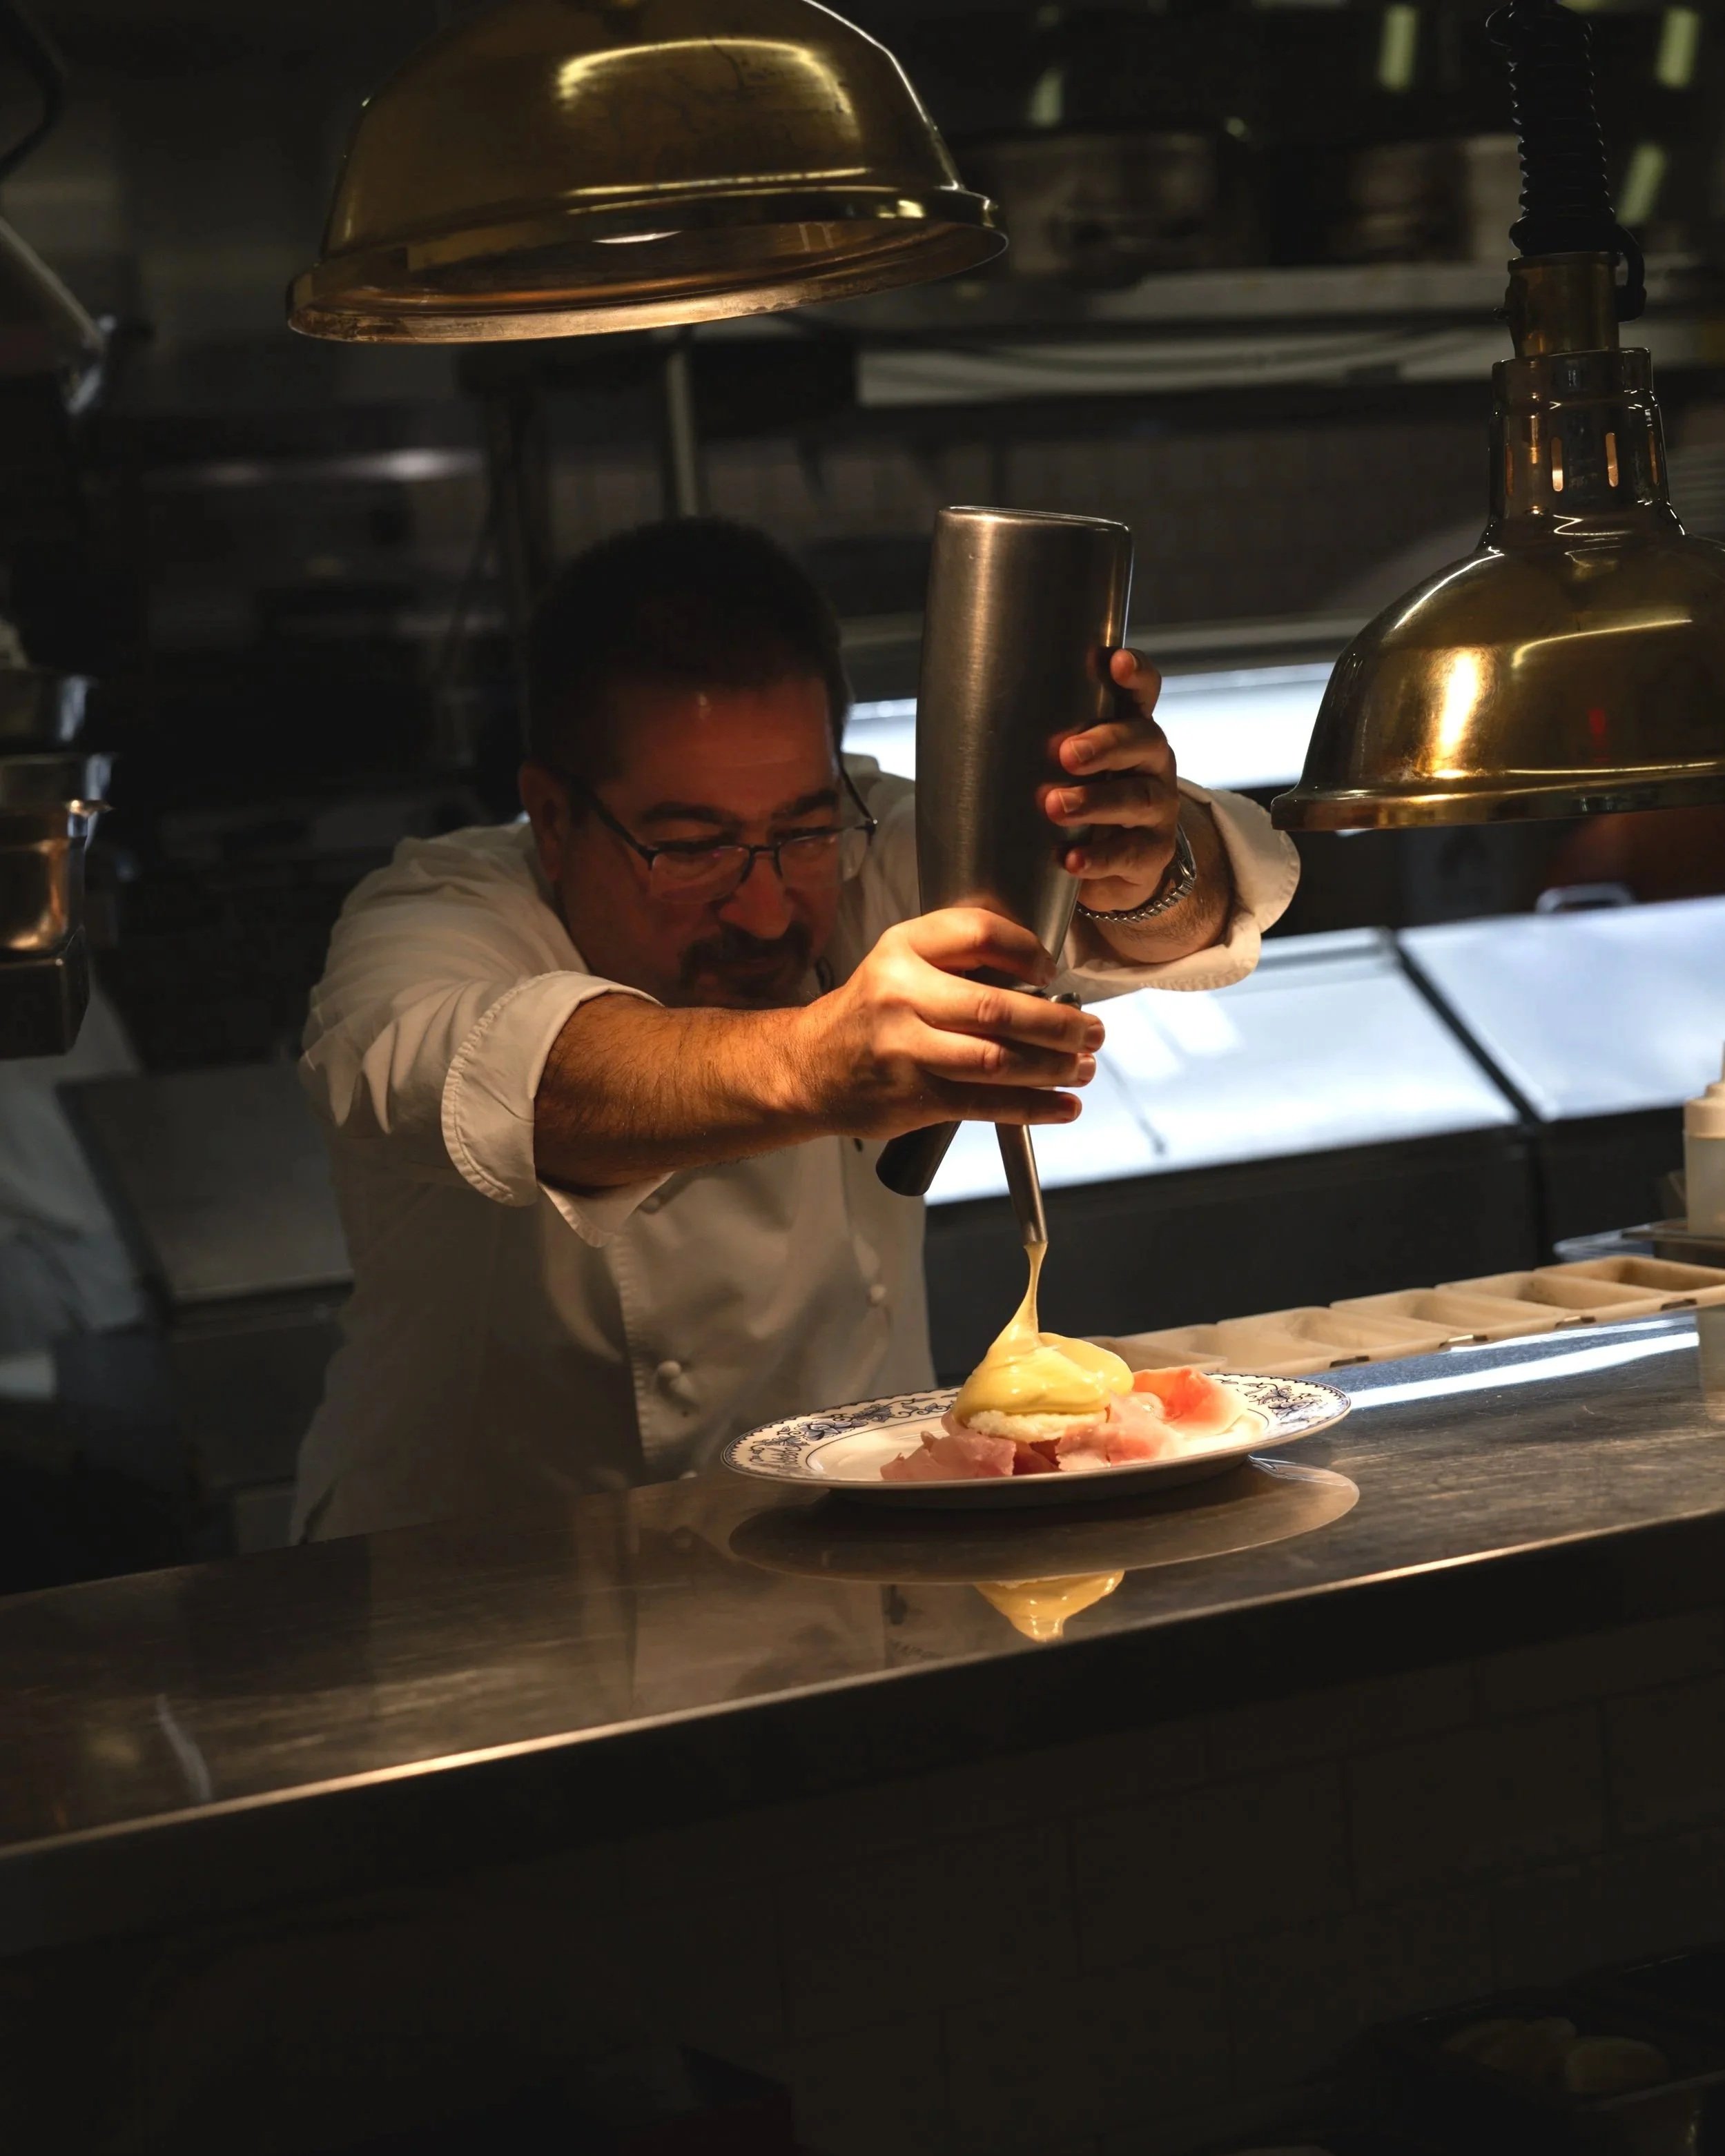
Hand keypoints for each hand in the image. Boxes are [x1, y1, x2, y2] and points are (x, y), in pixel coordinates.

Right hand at [788, 907, 1103, 1139]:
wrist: (809, 1068)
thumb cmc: (870, 1013)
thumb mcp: (899, 964)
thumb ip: (957, 961)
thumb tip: (1041, 980)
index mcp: (902, 950)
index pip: (978, 934)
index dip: (1027, 950)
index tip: (1051, 970)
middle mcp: (901, 996)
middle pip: (997, 1007)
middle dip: (1058, 1022)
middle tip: (1093, 1029)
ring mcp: (906, 1050)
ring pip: (997, 1060)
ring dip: (1054, 1067)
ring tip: (1085, 1067)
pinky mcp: (914, 1096)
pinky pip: (986, 1104)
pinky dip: (1034, 1108)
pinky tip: (1064, 1106)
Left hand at [1041, 648, 1177, 914]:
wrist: (1114, 865)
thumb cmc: (1078, 800)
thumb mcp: (1063, 766)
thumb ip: (1035, 741)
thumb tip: (954, 718)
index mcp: (1129, 730)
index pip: (1143, 691)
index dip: (1135, 674)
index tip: (1114, 663)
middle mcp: (1151, 762)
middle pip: (1142, 741)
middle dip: (1105, 744)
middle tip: (1065, 754)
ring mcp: (1158, 807)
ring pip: (1138, 797)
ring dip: (1096, 800)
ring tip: (1055, 807)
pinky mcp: (1153, 852)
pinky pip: (1131, 853)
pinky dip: (1099, 858)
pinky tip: (1071, 860)